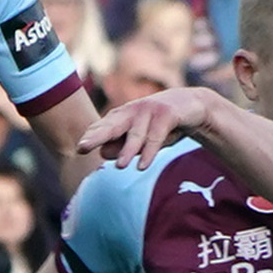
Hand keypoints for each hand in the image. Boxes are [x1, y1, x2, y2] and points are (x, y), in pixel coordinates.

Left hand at [76, 86, 217, 169]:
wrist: (193, 106)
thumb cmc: (161, 124)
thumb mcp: (141, 136)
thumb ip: (122, 144)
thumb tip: (102, 153)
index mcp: (121, 115)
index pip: (103, 126)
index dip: (91, 136)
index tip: (80, 149)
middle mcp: (132, 111)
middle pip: (111, 125)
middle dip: (97, 136)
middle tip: (82, 147)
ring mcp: (149, 111)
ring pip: (136, 134)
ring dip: (128, 151)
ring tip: (120, 167)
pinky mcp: (167, 114)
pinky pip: (156, 136)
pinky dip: (150, 151)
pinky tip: (143, 166)